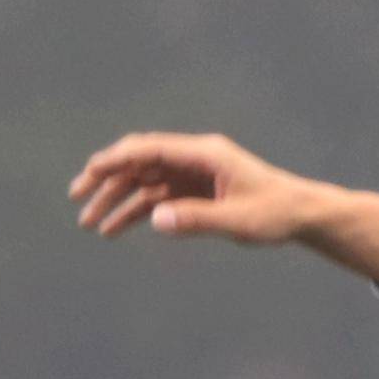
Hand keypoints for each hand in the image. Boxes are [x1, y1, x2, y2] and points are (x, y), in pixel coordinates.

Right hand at [72, 130, 338, 249]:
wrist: (301, 215)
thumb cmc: (276, 213)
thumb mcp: (238, 221)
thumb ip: (197, 219)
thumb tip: (156, 218)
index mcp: (205, 154)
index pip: (150, 149)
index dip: (116, 159)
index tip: (89, 173)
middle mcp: (194, 158)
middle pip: (139, 161)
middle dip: (106, 178)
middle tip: (77, 198)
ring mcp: (192, 174)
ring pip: (143, 182)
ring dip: (116, 200)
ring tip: (90, 224)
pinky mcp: (194, 191)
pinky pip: (156, 198)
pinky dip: (136, 212)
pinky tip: (114, 229)